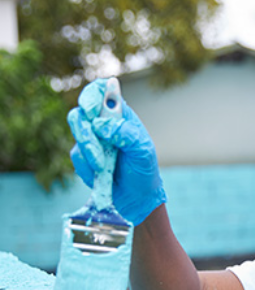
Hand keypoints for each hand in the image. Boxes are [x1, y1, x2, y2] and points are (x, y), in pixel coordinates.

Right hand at [68, 78, 166, 224]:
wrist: (136, 198)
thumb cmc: (144, 171)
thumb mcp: (143, 151)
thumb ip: (126, 134)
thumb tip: (102, 126)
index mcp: (121, 116)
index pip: (103, 91)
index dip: (94, 92)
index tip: (90, 106)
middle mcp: (104, 124)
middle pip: (81, 111)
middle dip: (84, 128)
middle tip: (95, 141)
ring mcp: (92, 140)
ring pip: (77, 133)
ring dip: (89, 150)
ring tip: (102, 165)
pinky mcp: (84, 157)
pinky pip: (76, 156)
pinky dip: (87, 165)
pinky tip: (101, 172)